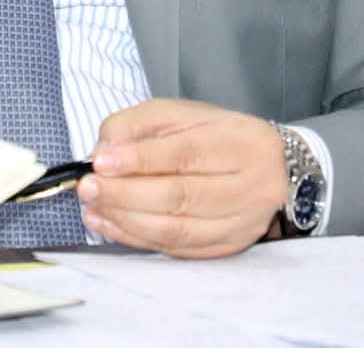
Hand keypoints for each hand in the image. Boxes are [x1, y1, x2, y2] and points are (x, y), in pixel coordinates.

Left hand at [76, 98, 285, 257]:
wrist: (275, 167)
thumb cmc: (219, 136)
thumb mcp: (181, 113)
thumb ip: (139, 125)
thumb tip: (103, 152)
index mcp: (239, 142)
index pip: (185, 153)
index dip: (140, 160)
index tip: (100, 162)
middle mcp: (248, 185)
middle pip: (181, 195)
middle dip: (126, 194)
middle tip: (88, 188)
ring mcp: (241, 222)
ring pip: (178, 229)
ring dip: (127, 221)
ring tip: (92, 208)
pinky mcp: (229, 246)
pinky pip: (179, 249)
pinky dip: (138, 239)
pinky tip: (110, 226)